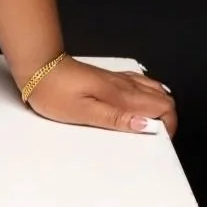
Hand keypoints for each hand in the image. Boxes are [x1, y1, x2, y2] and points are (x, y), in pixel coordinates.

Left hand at [23, 57, 176, 136]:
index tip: (158, 139)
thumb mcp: (83, 113)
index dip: (168, 125)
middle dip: (167, 117)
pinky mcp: (106, 77)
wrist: (37, 66)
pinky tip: (137, 104)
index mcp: (121, 95)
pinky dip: (147, 95)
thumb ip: (116, 119)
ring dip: (158, 106)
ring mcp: (116, 78)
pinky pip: (138, 83)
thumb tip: (147, 125)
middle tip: (155, 135)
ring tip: (148, 123)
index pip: (163, 106)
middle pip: (163, 97)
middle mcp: (123, 84)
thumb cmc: (54, 92)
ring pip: (153, 88)